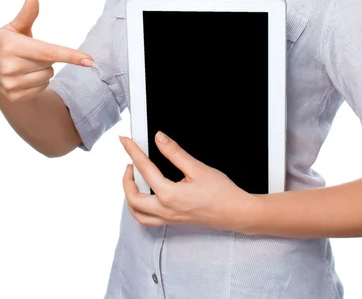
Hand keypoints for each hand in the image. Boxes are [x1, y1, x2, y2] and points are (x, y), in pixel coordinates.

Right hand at [0, 0, 94, 101]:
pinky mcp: (13, 96)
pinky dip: (38, 82)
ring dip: (43, 71)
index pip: (48, 52)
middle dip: (47, 59)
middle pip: (50, 65)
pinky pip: (42, 88)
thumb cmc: (5, 43)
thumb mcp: (13, 27)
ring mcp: (11, 84)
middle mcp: (10, 66)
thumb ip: (27, 14)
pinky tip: (24, 76)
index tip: (90, 60)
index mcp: (13, 47)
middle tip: (30, 54)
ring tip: (26, 65)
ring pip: (48, 77)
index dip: (70, 55)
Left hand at [119, 132, 258, 233]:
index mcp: (169, 195)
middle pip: (133, 197)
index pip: (144, 170)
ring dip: (130, 196)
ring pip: (137, 213)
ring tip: (135, 179)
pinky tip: (147, 195)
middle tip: (130, 162)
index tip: (126, 142)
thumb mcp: (197, 168)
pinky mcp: (173, 221)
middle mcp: (165, 210)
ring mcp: (168, 218)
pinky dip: (140, 207)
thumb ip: (175, 153)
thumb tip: (160, 139)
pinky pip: (147, 219)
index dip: (133, 152)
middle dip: (127, 178)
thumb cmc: (221, 193)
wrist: (235, 212)